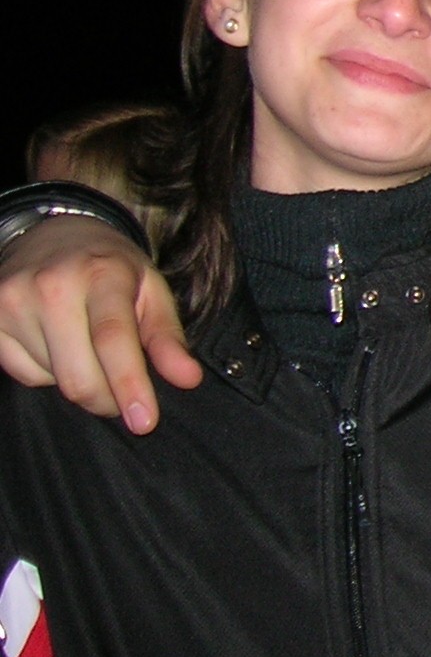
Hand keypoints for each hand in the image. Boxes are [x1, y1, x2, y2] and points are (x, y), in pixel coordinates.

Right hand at [0, 216, 199, 431]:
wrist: (54, 234)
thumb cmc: (110, 268)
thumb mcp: (151, 291)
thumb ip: (167, 338)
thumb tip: (187, 378)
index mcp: (102, 273)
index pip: (113, 340)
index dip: (129, 385)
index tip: (144, 421)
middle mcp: (51, 286)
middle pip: (77, 374)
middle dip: (106, 399)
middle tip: (123, 395)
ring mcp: (12, 302)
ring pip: (51, 379)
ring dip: (78, 378)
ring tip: (86, 343)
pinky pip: (22, 374)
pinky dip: (46, 372)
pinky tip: (57, 343)